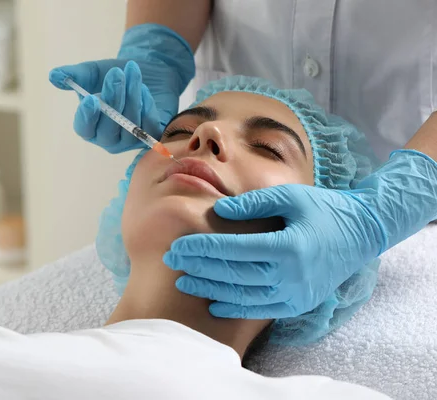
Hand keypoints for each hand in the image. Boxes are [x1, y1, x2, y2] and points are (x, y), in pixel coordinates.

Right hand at [49, 24, 194, 153]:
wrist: (147, 71)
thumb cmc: (114, 75)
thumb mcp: (92, 72)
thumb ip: (73, 76)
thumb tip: (53, 76)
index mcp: (89, 126)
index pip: (84, 128)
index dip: (87, 116)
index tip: (91, 98)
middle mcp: (108, 139)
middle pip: (108, 129)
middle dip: (113, 99)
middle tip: (116, 73)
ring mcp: (130, 141)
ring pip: (130, 125)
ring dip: (131, 95)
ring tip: (132, 70)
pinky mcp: (151, 136)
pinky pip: (148, 125)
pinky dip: (146, 104)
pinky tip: (143, 88)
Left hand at [165, 150, 436, 318]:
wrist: (360, 233)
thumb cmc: (323, 209)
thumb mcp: (291, 196)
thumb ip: (253, 202)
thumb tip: (217, 211)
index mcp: (290, 246)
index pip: (235, 250)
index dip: (202, 248)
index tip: (177, 246)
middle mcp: (293, 275)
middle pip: (234, 275)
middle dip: (198, 267)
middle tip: (171, 261)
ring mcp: (296, 294)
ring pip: (243, 296)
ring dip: (210, 289)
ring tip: (184, 281)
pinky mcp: (298, 304)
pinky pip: (260, 309)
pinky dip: (235, 308)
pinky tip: (213, 303)